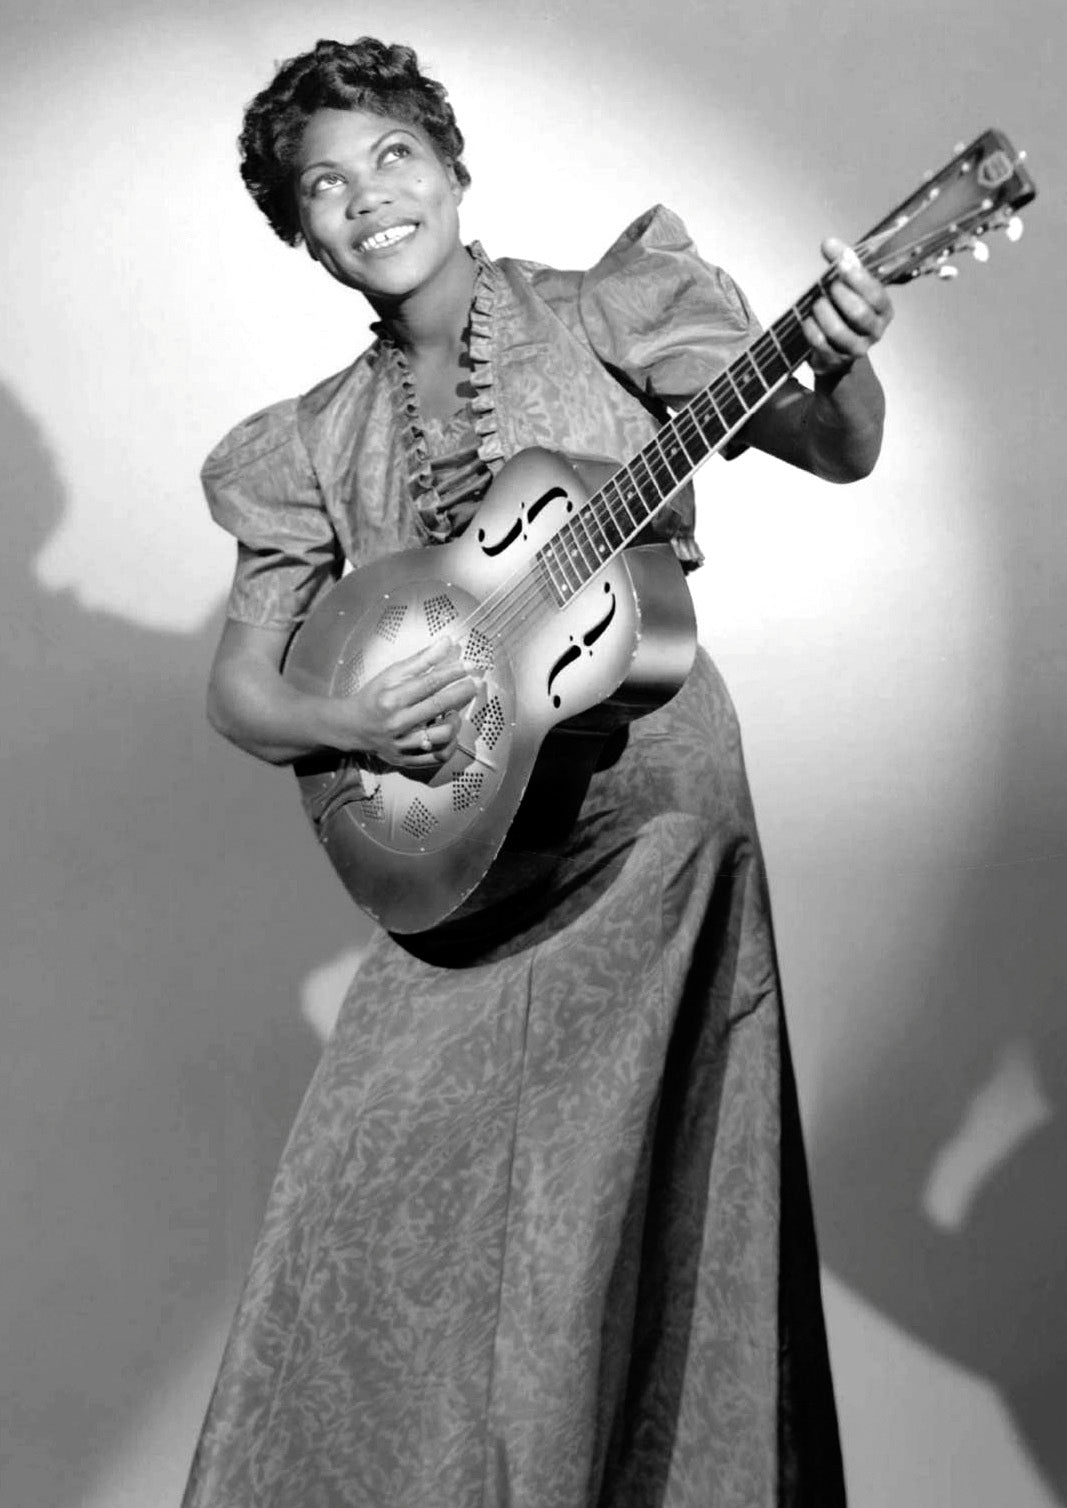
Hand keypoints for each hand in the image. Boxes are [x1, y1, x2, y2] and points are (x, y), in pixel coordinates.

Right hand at [321, 636, 477, 769]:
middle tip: (473, 684)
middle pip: (438, 706)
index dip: (453, 673)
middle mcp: (397, 723)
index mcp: (392, 698)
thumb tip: (447, 643)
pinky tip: (450, 733)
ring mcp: (402, 744)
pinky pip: (438, 757)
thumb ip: (421, 660)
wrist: (353, 726)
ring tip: (454, 712)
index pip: (429, 683)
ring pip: (442, 736)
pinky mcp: (406, 759)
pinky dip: (450, 745)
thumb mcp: (392, 674)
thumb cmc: (374, 696)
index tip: (468, 665)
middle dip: (462, 692)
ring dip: (455, 722)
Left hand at [804, 237, 893, 378]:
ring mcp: (856, 348)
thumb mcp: (850, 287)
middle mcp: (875, 331)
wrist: (837, 353)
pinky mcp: (836, 360)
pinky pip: (820, 342)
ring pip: (838, 330)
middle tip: (829, 286)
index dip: (857, 277)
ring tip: (817, 303)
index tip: (841, 263)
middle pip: (858, 313)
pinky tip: (808, 320)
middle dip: (839, 295)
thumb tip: (829, 243)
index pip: (875, 293)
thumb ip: (842, 264)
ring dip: (823, 312)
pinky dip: (811, 328)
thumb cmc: (845, 312)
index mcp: (884, 310)